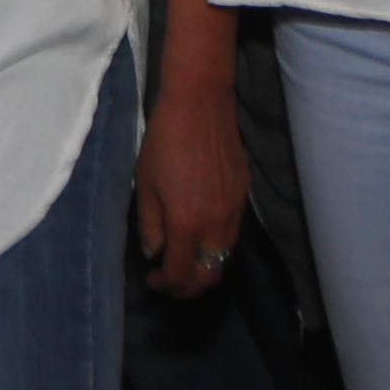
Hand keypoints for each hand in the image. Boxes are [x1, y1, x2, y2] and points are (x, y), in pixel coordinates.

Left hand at [133, 83, 249, 296]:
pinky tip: (199, 231)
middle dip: (189, 286)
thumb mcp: (145, 183)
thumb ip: (149, 224)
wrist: (200, 103)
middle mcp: (216, 224)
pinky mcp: (244, 194)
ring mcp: (234, 209)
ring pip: (224, 256)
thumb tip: (154, 253)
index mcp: (188, 223)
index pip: (181, 274)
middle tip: (170, 280)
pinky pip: (232, 232)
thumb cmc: (164, 140)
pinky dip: (215, 243)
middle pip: (210, 275)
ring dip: (204, 265)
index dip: (165, 285)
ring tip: (183, 258)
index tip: (151, 279)